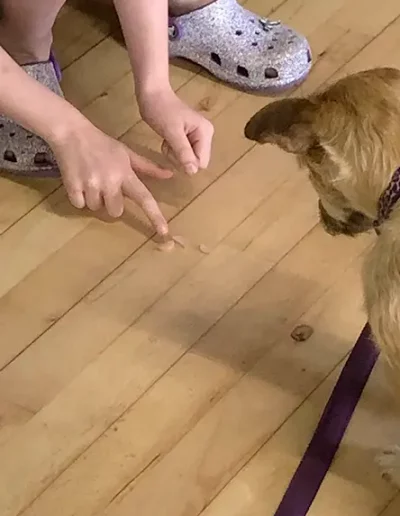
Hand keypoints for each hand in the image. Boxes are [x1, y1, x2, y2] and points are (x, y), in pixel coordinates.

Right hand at [49, 120, 171, 235]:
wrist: (71, 133)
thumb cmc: (102, 144)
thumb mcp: (127, 153)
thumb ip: (148, 167)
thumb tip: (170, 174)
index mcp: (125, 174)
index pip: (144, 198)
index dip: (155, 216)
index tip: (164, 231)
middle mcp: (110, 181)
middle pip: (116, 212)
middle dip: (111, 203)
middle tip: (105, 186)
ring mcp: (90, 185)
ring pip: (96, 209)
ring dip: (94, 199)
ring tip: (91, 179)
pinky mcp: (72, 187)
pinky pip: (79, 205)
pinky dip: (78, 197)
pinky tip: (79, 180)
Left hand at [138, 87, 213, 174]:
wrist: (151, 93)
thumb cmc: (160, 109)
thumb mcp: (171, 132)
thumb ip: (183, 152)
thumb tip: (193, 172)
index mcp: (205, 132)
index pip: (202, 162)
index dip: (187, 162)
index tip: (174, 149)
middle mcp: (205, 135)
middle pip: (196, 162)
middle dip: (181, 158)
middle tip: (169, 144)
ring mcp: (197, 136)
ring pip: (188, 160)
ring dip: (175, 154)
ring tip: (167, 140)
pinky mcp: (189, 137)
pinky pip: (183, 154)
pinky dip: (173, 150)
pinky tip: (167, 139)